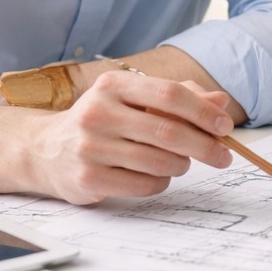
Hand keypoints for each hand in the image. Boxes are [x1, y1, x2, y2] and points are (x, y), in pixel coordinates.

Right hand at [26, 70, 235, 203]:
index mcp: (113, 85)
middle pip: (168, 131)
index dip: (203, 111)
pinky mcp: (88, 179)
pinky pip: (145, 185)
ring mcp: (90, 148)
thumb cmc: (104, 120)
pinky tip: (155, 174)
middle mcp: (98, 113)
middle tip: (224, 156)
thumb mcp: (135, 99)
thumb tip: (221, 101)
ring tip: (181, 162)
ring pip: (159, 162)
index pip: (169, 94)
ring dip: (182, 165)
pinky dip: (161, 182)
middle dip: (205, 146)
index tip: (225, 126)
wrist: (46, 150)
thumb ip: (180, 97)